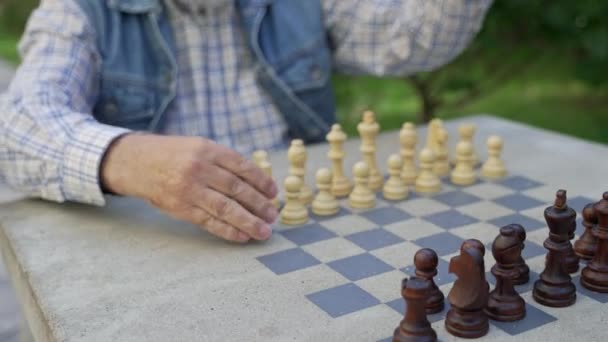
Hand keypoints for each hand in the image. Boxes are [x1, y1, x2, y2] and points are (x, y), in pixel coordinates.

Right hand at [100, 133, 278, 242]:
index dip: (261, 181)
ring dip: (248, 222)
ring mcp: (189, 190)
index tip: (273, 192)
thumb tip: (256, 182)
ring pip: (225, 208)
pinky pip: (209, 222)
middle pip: (237, 189)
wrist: (136, 163)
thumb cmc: (174, 155)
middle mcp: (199, 169)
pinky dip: (228, 230)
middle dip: (259, 204)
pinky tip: (242, 236)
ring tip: (263, 231)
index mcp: (207, 150)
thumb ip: (223, 162)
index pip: (242, 166)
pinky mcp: (181, 208)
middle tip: (273, 215)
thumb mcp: (198, 147)